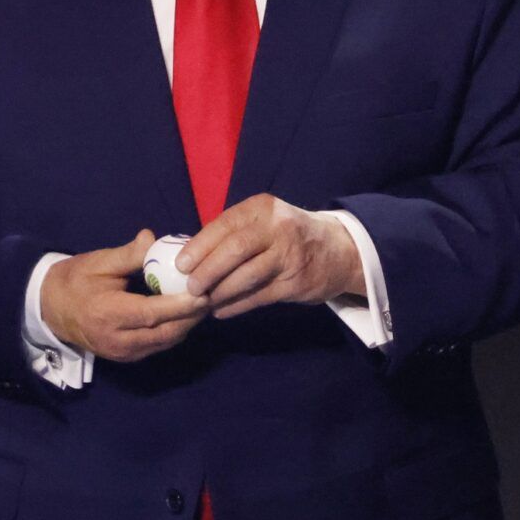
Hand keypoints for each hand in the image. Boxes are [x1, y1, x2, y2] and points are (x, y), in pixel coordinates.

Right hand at [41, 229, 212, 361]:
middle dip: (192, 316)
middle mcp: (117, 339)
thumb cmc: (75, 281)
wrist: (50, 310)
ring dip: (188, 324)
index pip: (152, 314)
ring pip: (166, 342)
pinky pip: (158, 345)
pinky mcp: (127, 358)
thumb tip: (153, 238)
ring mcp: (122, 353)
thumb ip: (128, 254)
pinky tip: (186, 313)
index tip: (202, 291)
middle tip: (213, 294)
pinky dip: (175, 330)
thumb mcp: (98, 262)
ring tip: (205, 302)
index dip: (180, 305)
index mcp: (108, 314)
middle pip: (165, 332)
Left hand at [176, 194, 365, 317]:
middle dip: (208, 270)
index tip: (181, 264)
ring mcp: (289, 255)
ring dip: (221, 291)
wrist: (338, 251)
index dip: (200, 246)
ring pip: (247, 275)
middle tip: (190, 287)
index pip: (225, 224)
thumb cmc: (288, 235)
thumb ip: (234, 233)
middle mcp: (277, 227)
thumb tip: (191, 256)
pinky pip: (260, 296)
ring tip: (203, 301)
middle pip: (235, 249)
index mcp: (262, 208)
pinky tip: (222, 311)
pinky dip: (237, 305)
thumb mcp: (265, 221)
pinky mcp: (296, 282)